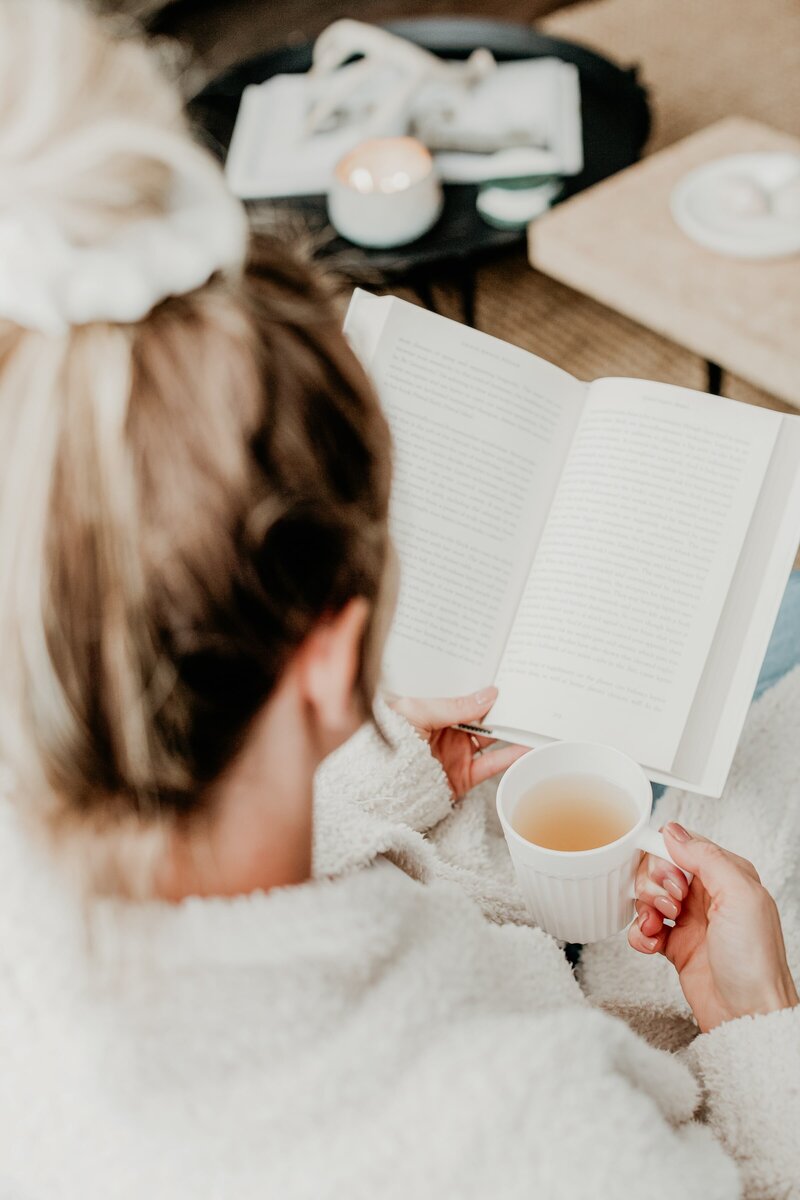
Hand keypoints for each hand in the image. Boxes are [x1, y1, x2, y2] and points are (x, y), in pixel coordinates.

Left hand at [389, 686, 527, 800]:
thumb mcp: (417, 712)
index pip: (465, 695)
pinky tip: (528, 748)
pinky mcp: (464, 777)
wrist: (378, 785)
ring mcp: (457, 753)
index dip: (485, 686)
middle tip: (530, 695)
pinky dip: (511, 758)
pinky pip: (492, 766)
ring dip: (514, 731)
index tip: (509, 676)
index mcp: (433, 710)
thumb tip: (490, 694)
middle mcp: (448, 730)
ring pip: (493, 739)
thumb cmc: (387, 740)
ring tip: (537, 720)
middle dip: (505, 707)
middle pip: (483, 716)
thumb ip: (454, 705)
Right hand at [630, 822, 798, 1032]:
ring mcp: (690, 920)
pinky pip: (644, 927)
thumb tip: (674, 832)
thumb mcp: (740, 896)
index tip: (670, 878)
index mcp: (727, 875)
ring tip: (659, 926)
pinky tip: (652, 944)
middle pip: (659, 868)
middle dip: (654, 884)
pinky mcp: (676, 945)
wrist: (746, 1016)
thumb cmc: (754, 962)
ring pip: (648, 895)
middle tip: (671, 906)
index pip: (682, 845)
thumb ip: (707, 857)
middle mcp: (708, 894)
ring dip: (645, 909)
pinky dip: (640, 934)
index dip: (667, 857)